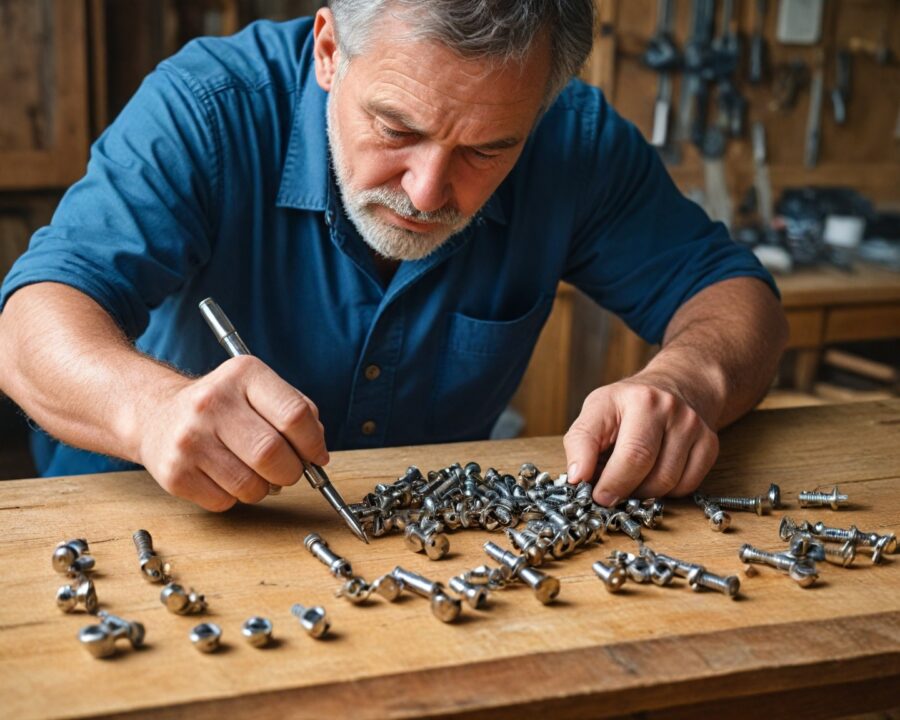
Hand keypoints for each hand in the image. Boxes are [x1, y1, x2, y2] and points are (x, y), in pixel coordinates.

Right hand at [137, 355, 327, 510]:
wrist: (157, 414)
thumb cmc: (221, 405)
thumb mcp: (258, 389)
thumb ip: (296, 411)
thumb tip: (317, 450)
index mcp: (242, 374)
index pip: (294, 414)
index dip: (313, 443)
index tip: (316, 455)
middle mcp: (212, 402)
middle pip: (273, 453)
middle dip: (291, 471)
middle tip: (288, 470)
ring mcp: (189, 439)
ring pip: (251, 485)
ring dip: (264, 487)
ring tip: (255, 472)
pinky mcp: (175, 473)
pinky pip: (225, 501)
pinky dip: (236, 497)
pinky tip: (226, 477)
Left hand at [563, 378, 718, 504]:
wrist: (674, 387)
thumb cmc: (626, 405)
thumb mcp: (595, 411)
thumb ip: (581, 442)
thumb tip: (577, 478)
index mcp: (638, 399)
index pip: (629, 453)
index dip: (610, 482)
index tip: (596, 496)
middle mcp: (670, 409)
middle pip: (648, 469)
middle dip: (622, 490)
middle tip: (607, 495)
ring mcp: (694, 427)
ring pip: (667, 483)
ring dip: (642, 492)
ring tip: (629, 479)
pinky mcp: (710, 444)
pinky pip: (687, 486)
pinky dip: (666, 491)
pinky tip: (653, 475)